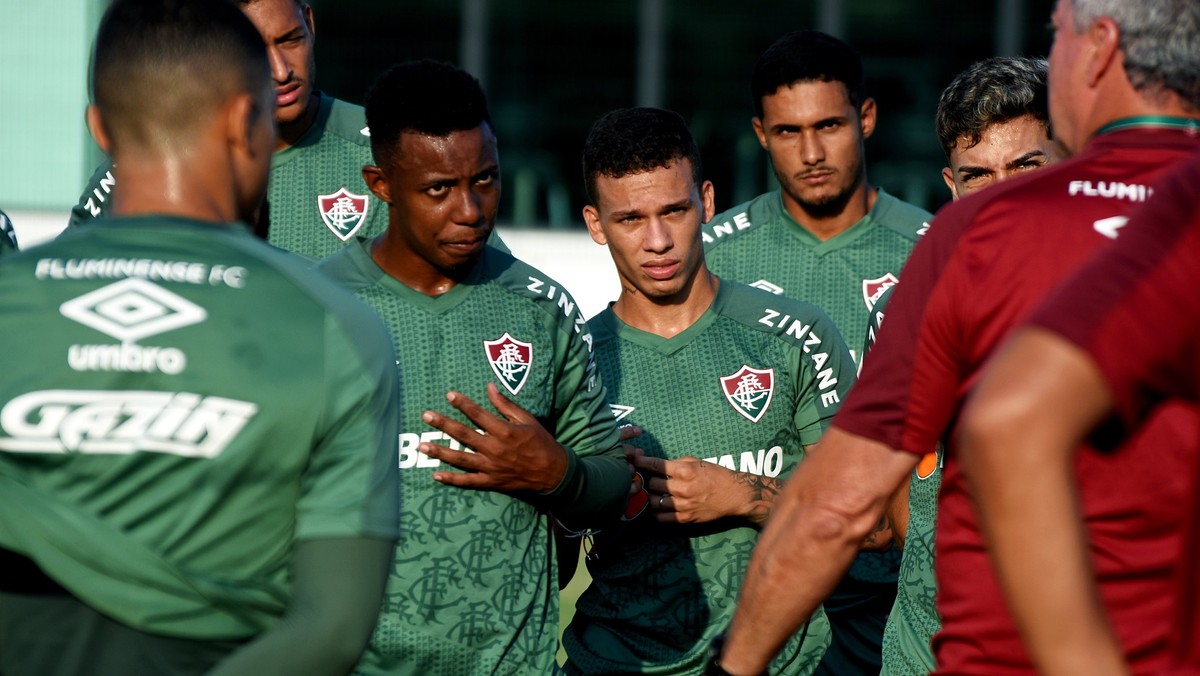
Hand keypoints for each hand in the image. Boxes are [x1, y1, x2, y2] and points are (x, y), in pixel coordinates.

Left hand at [421, 382, 566, 492]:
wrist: (553, 473)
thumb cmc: (541, 442)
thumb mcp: (527, 419)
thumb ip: (506, 404)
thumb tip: (490, 387)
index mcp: (504, 431)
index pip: (478, 414)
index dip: (463, 404)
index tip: (448, 395)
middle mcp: (494, 448)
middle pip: (463, 434)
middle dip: (443, 424)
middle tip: (426, 416)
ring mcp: (491, 467)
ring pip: (460, 459)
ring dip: (440, 452)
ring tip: (421, 446)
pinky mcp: (491, 482)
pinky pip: (468, 482)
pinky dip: (452, 480)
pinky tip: (436, 476)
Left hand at [632, 454, 776, 524]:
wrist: (735, 495)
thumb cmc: (716, 475)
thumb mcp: (697, 462)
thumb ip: (677, 464)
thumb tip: (659, 465)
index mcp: (685, 471)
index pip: (656, 465)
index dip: (642, 462)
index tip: (633, 460)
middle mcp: (682, 488)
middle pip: (652, 484)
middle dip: (649, 480)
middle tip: (648, 478)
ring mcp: (683, 505)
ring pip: (653, 501)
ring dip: (651, 496)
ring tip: (653, 492)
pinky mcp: (685, 519)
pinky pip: (661, 518)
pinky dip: (655, 512)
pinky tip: (655, 507)